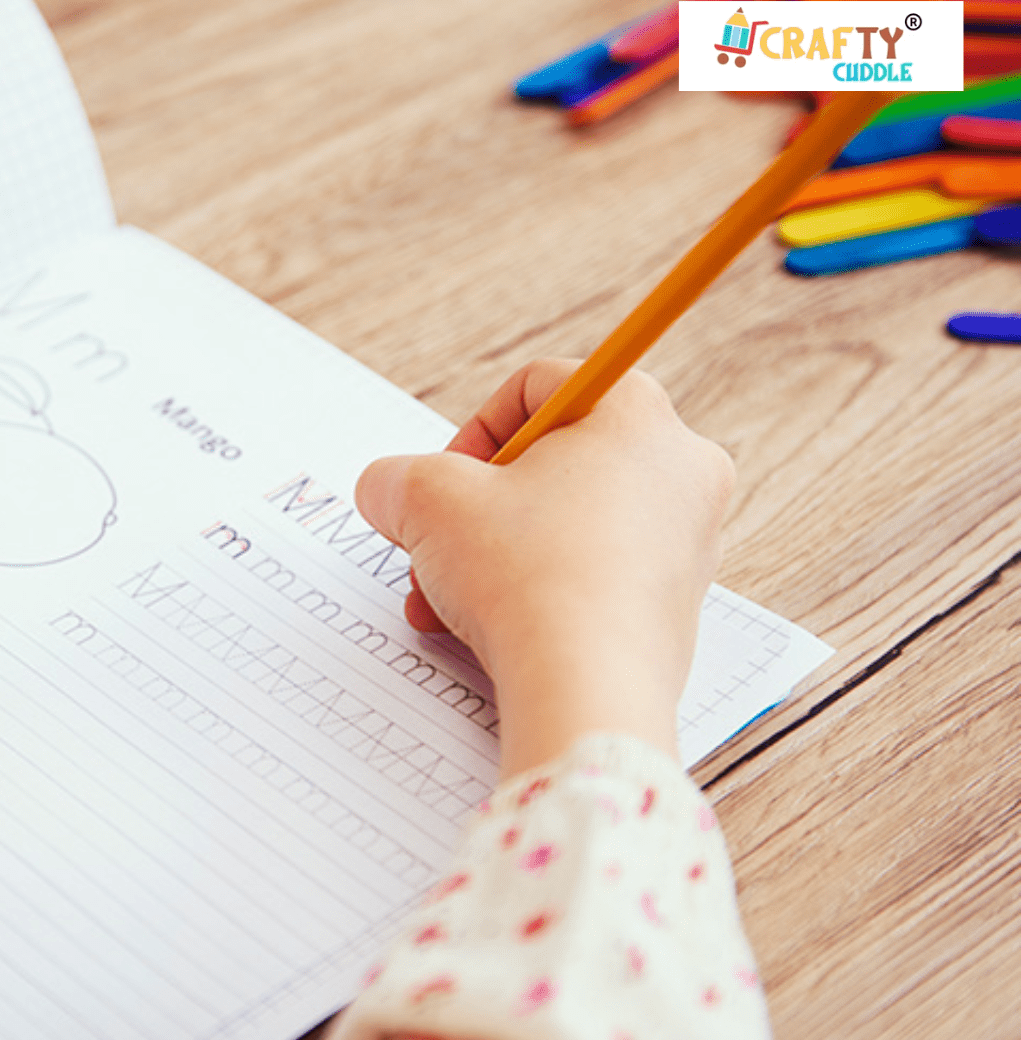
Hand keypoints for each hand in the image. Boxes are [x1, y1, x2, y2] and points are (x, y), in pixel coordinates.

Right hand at [355, 360, 733, 778]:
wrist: (588, 690)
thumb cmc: (528, 578)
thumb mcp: (428, 501)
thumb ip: (397, 478)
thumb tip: (388, 489)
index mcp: (636, 411)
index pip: (539, 385)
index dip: (473, 430)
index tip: (441, 481)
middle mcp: (680, 466)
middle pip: (553, 461)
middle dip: (478, 507)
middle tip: (439, 541)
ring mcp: (687, 539)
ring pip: (567, 524)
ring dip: (495, 555)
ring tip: (446, 598)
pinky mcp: (676, 604)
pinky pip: (592, 575)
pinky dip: (537, 592)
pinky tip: (487, 628)